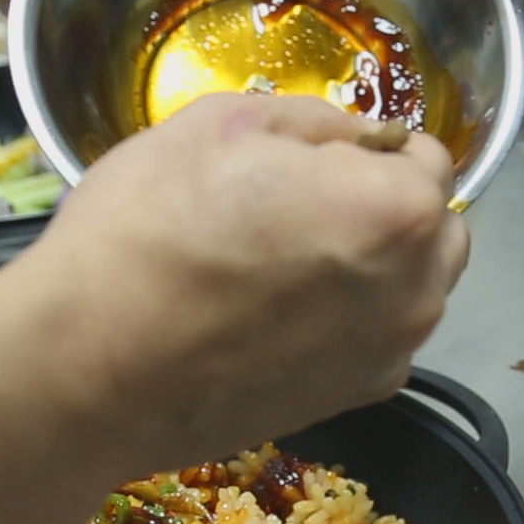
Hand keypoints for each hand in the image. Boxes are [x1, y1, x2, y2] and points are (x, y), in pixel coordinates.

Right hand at [0, 93, 470, 470]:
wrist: (88, 370)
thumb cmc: (145, 232)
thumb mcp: (221, 124)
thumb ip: (313, 121)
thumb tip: (352, 138)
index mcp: (396, 209)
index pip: (429, 157)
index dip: (371, 148)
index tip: (314, 159)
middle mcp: (415, 290)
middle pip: (435, 230)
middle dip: (390, 209)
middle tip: (303, 206)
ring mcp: (387, 356)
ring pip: (412, 291)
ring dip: (375, 268)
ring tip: (285, 263)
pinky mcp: (351, 402)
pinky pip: (376, 341)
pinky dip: (348, 321)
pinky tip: (276, 315)